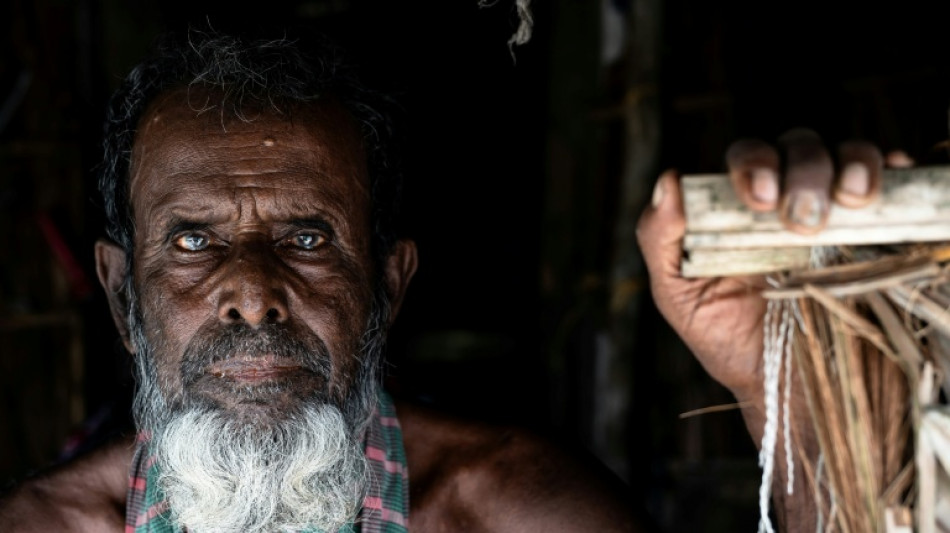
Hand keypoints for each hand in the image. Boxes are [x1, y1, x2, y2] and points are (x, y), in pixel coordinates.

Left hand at [636, 129, 904, 400]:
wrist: (786, 388)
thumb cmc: (727, 338)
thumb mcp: (679, 296)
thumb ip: (661, 240)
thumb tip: (668, 180)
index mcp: (741, 205)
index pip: (748, 157)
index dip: (754, 164)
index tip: (759, 201)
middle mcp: (790, 196)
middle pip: (801, 147)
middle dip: (804, 170)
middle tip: (802, 218)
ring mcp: (838, 209)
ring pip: (851, 154)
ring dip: (855, 164)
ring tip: (851, 202)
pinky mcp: (880, 230)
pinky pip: (898, 185)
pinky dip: (900, 174)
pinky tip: (891, 189)